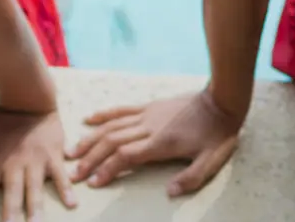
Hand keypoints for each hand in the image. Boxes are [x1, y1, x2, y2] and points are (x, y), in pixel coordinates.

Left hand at [0, 108, 74, 221]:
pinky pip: (60, 175)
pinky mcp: (52, 156)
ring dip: (36, 207)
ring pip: (35, 188)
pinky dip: (66, 189)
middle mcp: (14, 165)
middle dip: (10, 212)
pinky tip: (72, 204)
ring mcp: (35, 162)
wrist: (25, 99)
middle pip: (12, 192)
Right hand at [67, 90, 240, 196]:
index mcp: (161, 143)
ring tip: (72, 152)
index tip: (93, 182)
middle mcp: (149, 127)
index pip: (126, 156)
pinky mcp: (149, 106)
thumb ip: (190, 179)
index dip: (107, 169)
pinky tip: (89, 120)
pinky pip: (122, 110)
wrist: (221, 102)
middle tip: (74, 174)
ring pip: (112, 126)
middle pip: (112, 142)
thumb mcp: (210, 162)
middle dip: (91, 158)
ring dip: (91, 139)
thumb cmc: (217, 135)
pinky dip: (104, 115)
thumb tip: (169, 193)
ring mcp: (147, 114)